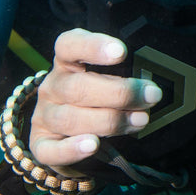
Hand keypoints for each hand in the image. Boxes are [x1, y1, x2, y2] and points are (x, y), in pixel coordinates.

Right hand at [29, 28, 162, 168]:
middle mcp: (52, 87)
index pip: (69, 45)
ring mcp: (44, 116)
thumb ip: (127, 76)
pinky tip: (93, 145)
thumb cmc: (101, 99)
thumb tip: (153, 86)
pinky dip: (72, 148)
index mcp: (67, 63)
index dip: (93, 46)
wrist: (74, 138)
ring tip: (140, 121)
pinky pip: (52, 149)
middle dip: (120, 93)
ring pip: (70, 119)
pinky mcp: (42, 145)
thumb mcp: (111, 79)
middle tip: (152, 95)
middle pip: (78, 87)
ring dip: (109, 121)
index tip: (121, 51)